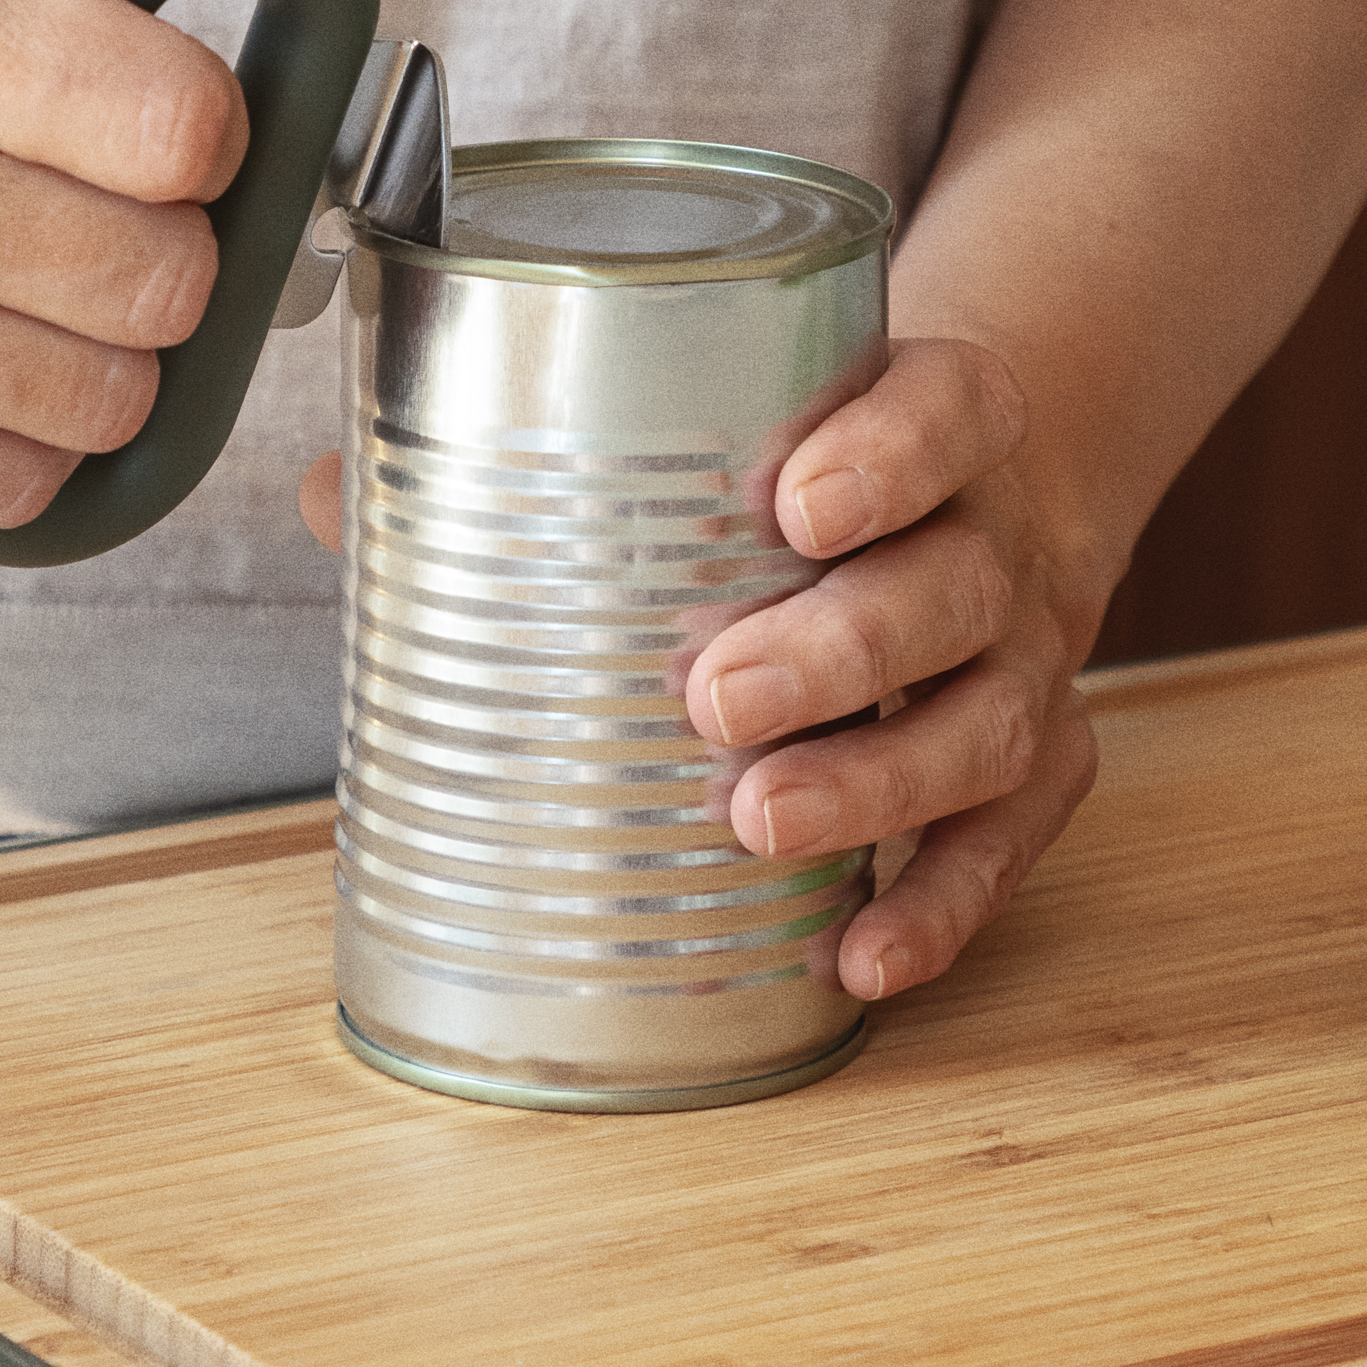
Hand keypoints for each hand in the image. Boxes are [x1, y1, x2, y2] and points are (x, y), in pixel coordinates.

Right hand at [0, 0, 353, 525]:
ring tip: (24, 293)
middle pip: (167, 280)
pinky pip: (26, 485)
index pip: (187, 126)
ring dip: (102, 357)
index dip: (201, 137)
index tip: (148, 128)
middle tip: (88, 217)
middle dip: (162, 254)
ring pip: (113, 399)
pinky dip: (23, 438)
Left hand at [299, 334, 1104, 1003]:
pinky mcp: (1037, 764)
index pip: (946, 410)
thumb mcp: (716, 424)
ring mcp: (1023, 658)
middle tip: (717, 698)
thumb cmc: (801, 469)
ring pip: (990, 722)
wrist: (982, 502)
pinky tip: (860, 956)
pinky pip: (1008, 841)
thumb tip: (329, 487)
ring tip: (760, 824)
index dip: (888, 454)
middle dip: (841, 646)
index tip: (793, 505)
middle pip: (954, 585)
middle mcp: (995, 536)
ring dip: (880, 784)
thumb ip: (532, 450)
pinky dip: (942, 903)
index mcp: (933, 420)